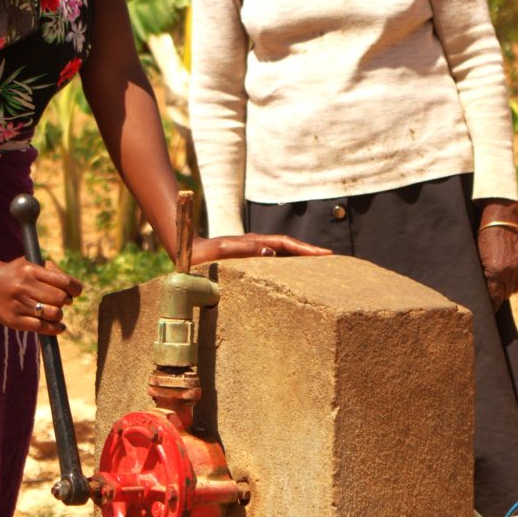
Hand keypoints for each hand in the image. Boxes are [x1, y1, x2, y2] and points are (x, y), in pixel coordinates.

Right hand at [0, 256, 80, 335]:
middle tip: (62, 302)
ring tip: (55, 312)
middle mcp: (24, 286)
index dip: (75, 289)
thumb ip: (52, 272)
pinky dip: (55, 329)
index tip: (74, 292)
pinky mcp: (13, 320)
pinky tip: (59, 327)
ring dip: (59, 315)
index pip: (64, 282)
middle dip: (66, 302)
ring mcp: (18, 304)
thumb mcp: (31, 264)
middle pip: (61, 299)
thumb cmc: (15, 273)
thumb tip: (73, 289)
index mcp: (31, 270)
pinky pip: (42, 327)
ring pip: (54, 314)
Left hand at [186, 233, 328, 264]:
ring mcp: (254, 252)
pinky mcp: (249, 261)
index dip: (306, 249)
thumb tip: (271, 252)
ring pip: (283, 254)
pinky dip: (288, 265)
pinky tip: (294, 274)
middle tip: (330, 259)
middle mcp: (257, 245)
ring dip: (300, 258)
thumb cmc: (202, 255)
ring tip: (319, 266)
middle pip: (289, 247)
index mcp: (254, 242)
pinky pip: (274, 262)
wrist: (186, 254)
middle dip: (310, 252)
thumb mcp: (222, 251)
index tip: (325, 254)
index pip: (286, 243)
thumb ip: (245, 250)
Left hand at [477, 212, 517, 306]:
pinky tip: (512, 278)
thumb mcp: (480, 259)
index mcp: (495, 272)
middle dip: (499, 294)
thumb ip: (485, 276)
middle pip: (506, 294)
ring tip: (502, 282)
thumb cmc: (484, 239)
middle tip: (493, 292)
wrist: (501, 221)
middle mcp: (510, 272)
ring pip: (516, 289)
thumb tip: (486, 293)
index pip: (495, 298)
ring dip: (509, 288)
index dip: (492, 306)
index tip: (489, 312)